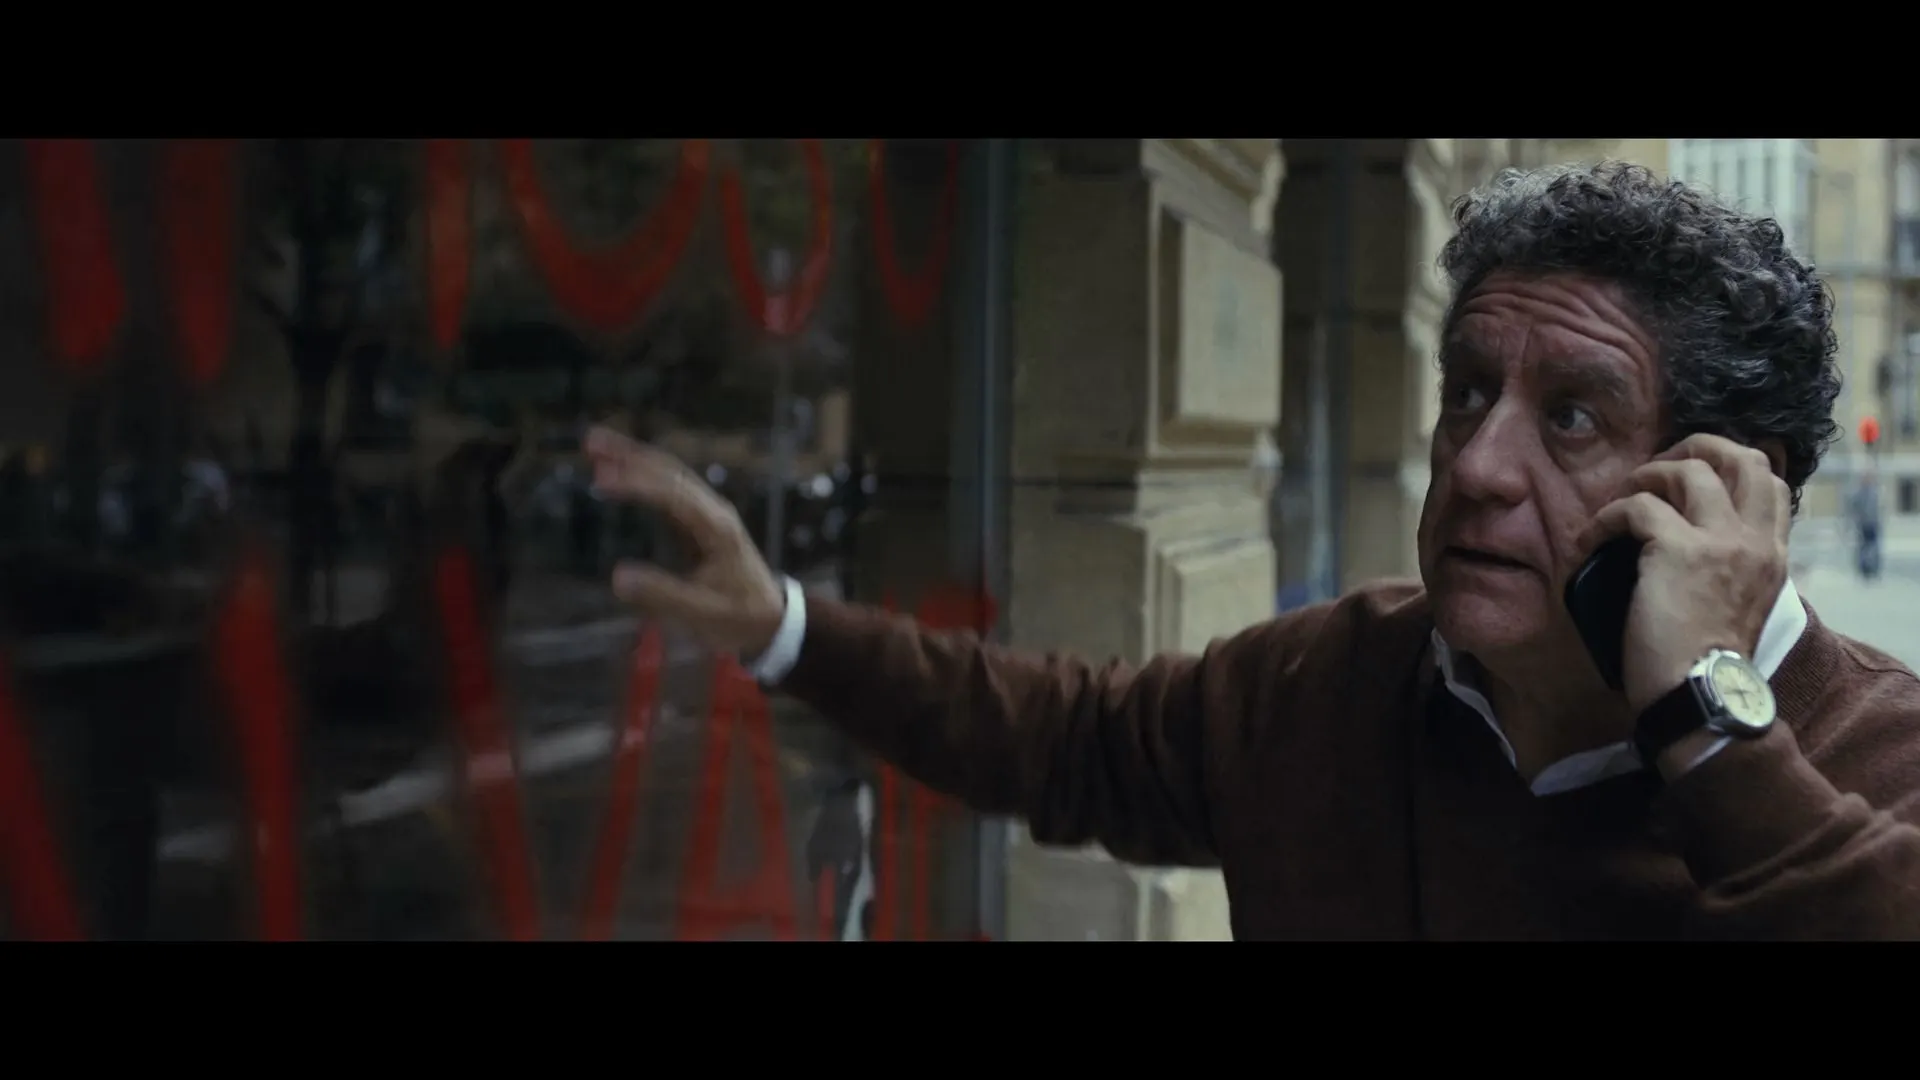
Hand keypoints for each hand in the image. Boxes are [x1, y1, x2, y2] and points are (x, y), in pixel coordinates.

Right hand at [581, 426, 785, 657]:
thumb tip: (617, 576)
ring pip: (668, 474)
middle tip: (591, 443)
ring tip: (595, 445)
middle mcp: (713, 511)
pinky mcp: (698, 521)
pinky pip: (667, 489)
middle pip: (670, 472)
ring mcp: (707, 513)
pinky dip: (641, 475)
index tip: (602, 480)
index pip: (674, 495)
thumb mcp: (704, 614)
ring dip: (633, 458)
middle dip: (630, 456)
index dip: (638, 484)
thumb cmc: (740, 618)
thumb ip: (664, 595)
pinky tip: (618, 470)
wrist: (772, 619)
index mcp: (718, 529)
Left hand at [1577, 434, 1789, 714]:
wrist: (1701, 695)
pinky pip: (1635, 507)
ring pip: (1689, 470)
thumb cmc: (1706, 664)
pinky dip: (1605, 517)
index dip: (1731, 462)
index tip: (1691, 473)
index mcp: (1773, 556)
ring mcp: (1722, 541)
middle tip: (1656, 468)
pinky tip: (1589, 540)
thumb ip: (1731, 571)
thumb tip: (1689, 546)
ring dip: (1646, 476)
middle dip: (1695, 447)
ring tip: (1619, 500)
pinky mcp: (1679, 550)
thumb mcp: (1738, 608)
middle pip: (1740, 457)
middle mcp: (1756, 541)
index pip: (1770, 481)